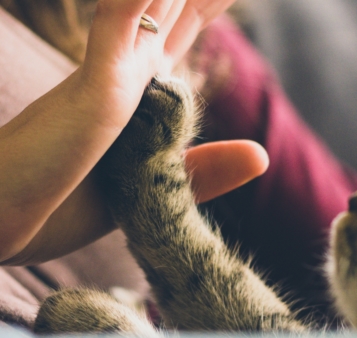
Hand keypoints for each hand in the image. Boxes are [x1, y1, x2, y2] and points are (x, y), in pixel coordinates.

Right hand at [0, 0, 262, 264]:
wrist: (1, 227)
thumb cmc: (64, 207)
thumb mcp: (153, 190)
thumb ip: (205, 170)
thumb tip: (262, 156)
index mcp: (142, 86)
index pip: (186, 20)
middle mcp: (130, 67)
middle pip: (180, 2)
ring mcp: (113, 72)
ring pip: (156, 0)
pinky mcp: (94, 89)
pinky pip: (123, 22)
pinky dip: (142, 0)